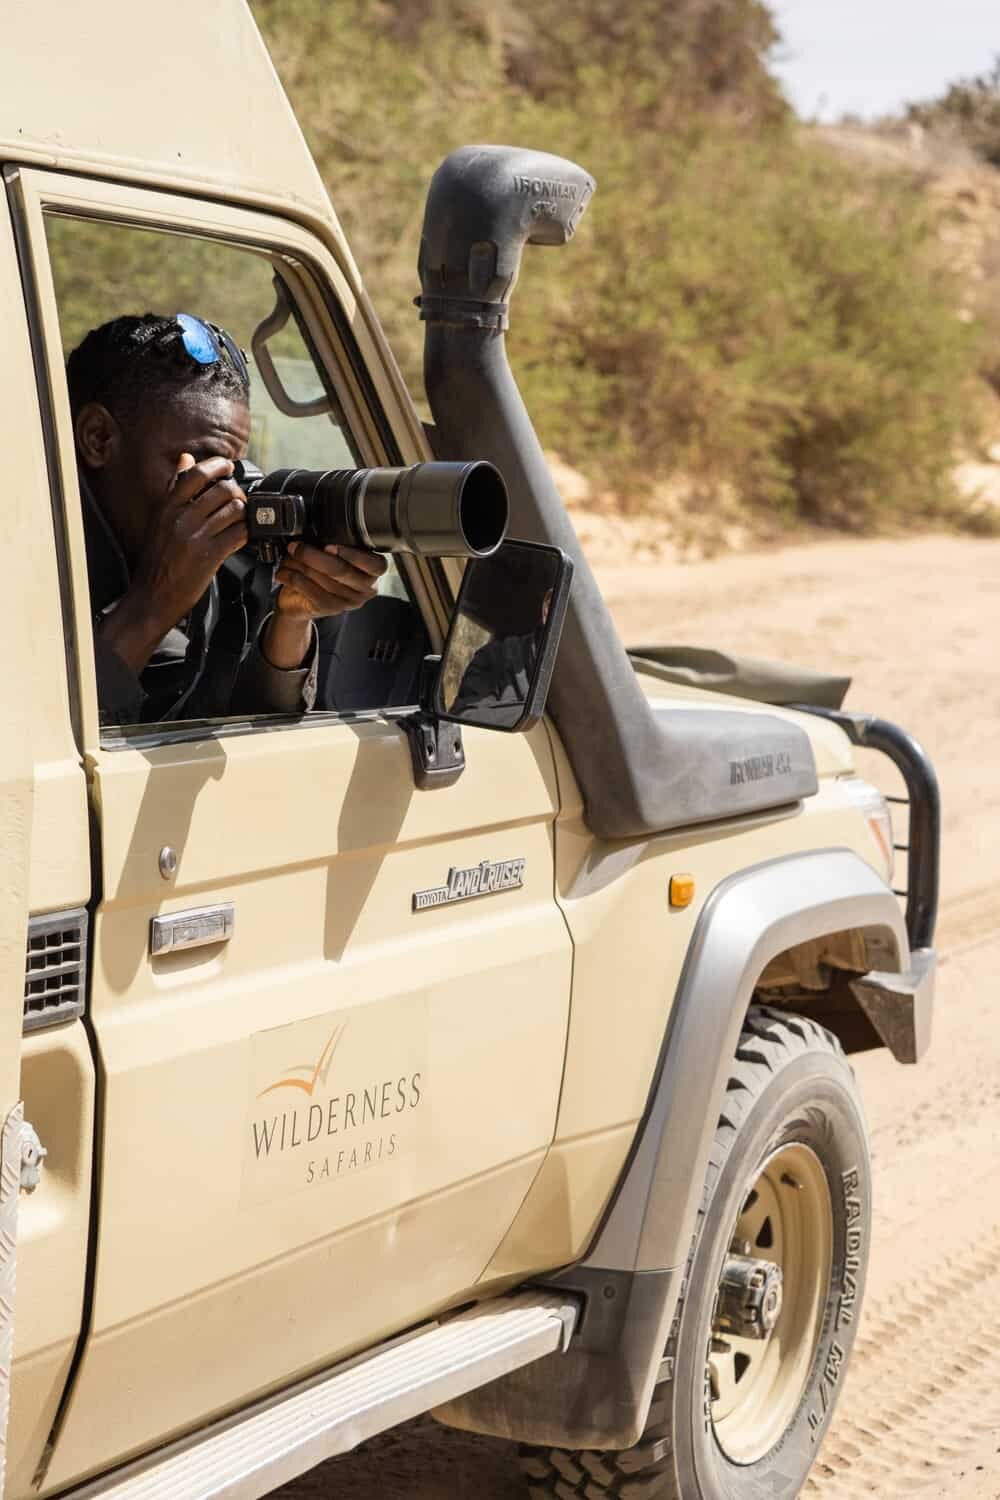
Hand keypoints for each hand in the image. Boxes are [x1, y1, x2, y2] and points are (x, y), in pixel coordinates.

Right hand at [100, 454, 247, 673]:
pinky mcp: (210, 556)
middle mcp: (180, 519)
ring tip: (241, 518)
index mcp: (167, 507)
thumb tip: (186, 459)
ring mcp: (196, 537)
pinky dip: (246, 532)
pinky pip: (239, 534)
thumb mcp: (159, 520)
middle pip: (222, 490)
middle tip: (239, 499)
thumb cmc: (157, 560)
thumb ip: (174, 490)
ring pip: (234, 510)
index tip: (228, 466)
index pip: (196, 474)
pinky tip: (243, 535)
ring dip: (244, 512)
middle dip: (237, 492)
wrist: (151, 597)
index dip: (218, 466)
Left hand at [275, 542, 386, 619]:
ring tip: (288, 557)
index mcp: (375, 571)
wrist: (306, 598)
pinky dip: (294, 578)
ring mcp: (350, 601)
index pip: (375, 564)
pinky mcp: (331, 609)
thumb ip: (335, 543)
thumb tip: (316, 531)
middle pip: (342, 570)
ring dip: (301, 565)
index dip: (352, 554)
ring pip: (323, 579)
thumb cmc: (324, 569)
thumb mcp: (335, 552)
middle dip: (314, 555)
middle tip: (296, 546)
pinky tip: (284, 572)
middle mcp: (367, 588)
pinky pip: (311, 590)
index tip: (329, 546)